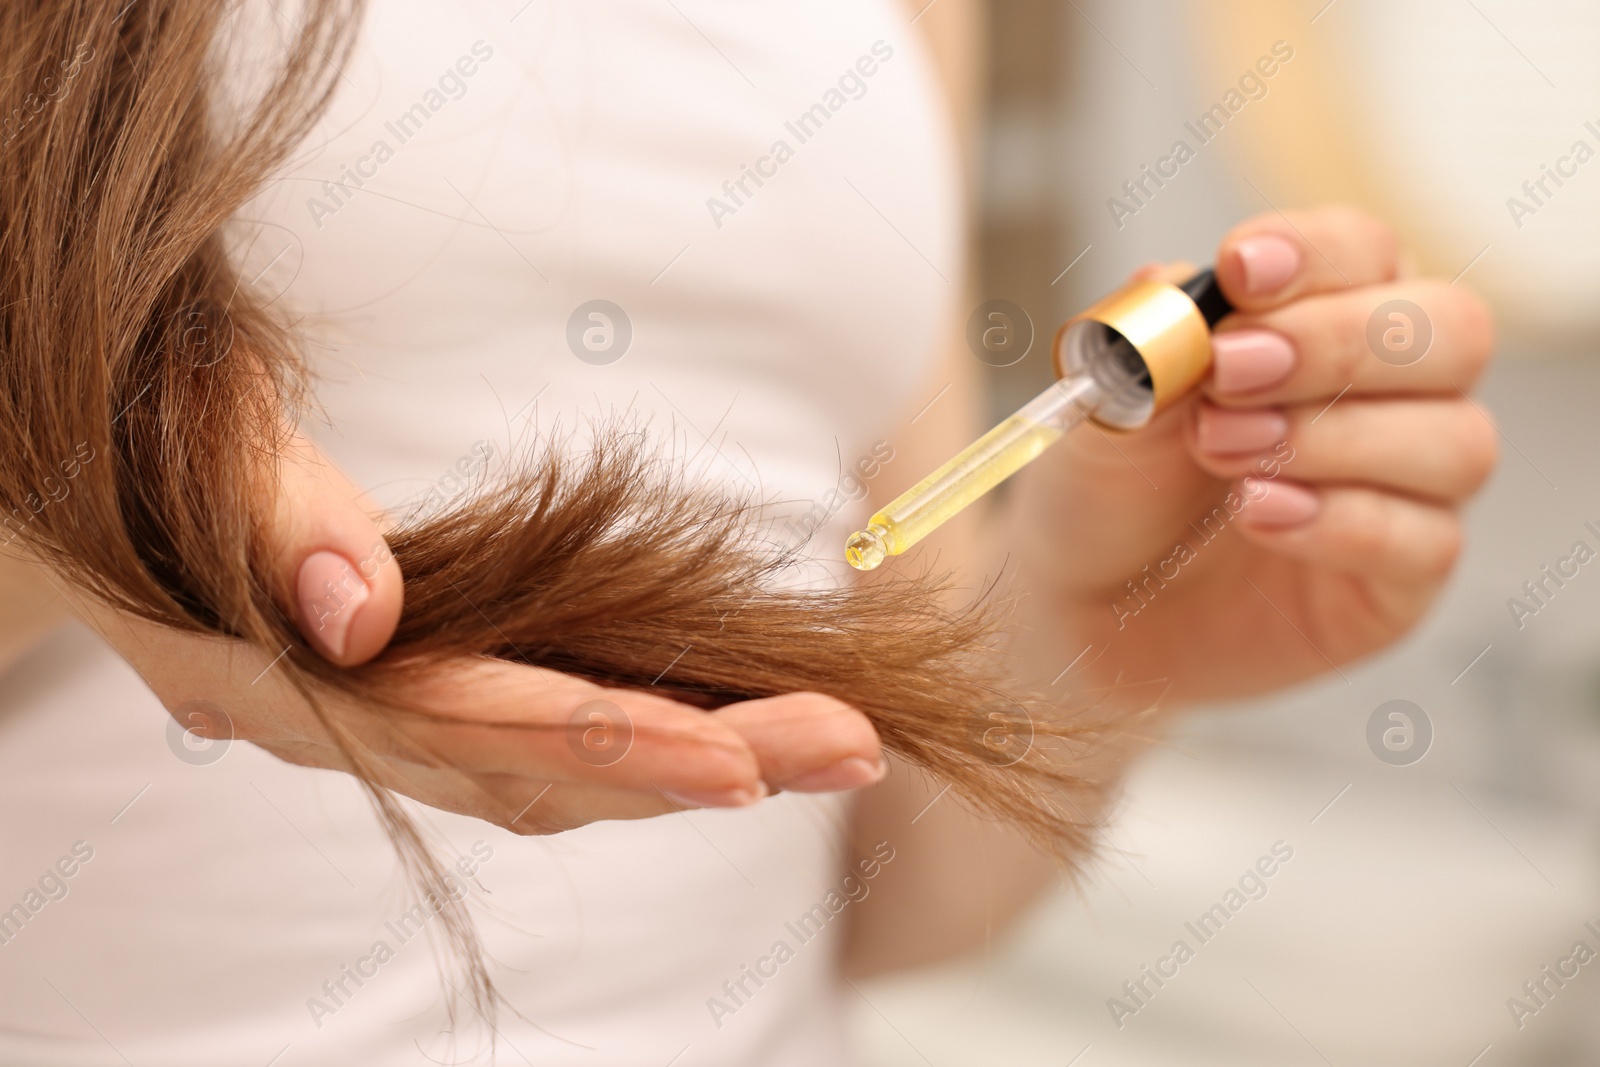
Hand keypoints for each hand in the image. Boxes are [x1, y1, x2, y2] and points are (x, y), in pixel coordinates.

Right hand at [66, 434, 884, 831]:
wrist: (99, 487)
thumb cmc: (150, 441)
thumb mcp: (190, 441)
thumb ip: (271, 518)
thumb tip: (358, 610)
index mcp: (285, 680)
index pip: (469, 725)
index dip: (602, 745)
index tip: (735, 762)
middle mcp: (351, 730)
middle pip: (547, 769)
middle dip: (706, 762)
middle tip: (854, 743)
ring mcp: (392, 725)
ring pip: (559, 774)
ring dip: (700, 761)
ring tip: (836, 743)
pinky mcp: (429, 698)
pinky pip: (545, 745)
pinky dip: (644, 744)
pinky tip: (736, 733)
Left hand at [1012, 206, 1495, 703]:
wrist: (1090, 607)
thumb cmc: (1113, 489)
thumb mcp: (1109, 406)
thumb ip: (1150, 345)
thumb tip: (1180, 285)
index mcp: (1327, 315)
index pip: (1368, 252)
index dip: (1315, 253)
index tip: (1241, 270)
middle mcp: (1393, 392)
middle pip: (1452, 331)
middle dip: (1340, 342)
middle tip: (1231, 370)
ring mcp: (1410, 489)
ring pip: (1454, 440)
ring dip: (1329, 436)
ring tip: (1220, 450)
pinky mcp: (1402, 580)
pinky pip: (1424, 541)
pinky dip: (1340, 520)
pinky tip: (1258, 514)